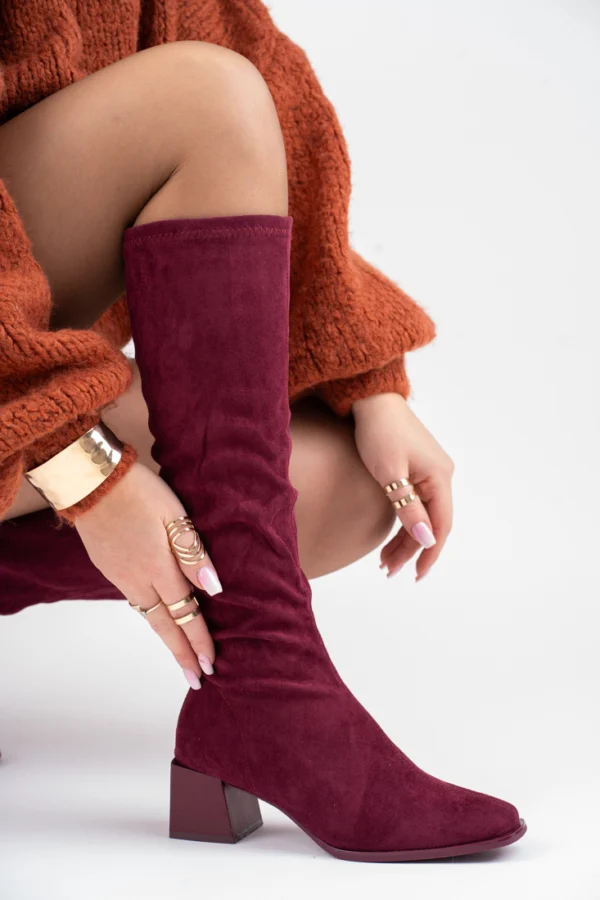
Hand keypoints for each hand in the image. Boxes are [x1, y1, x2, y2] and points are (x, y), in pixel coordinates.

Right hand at [74, 460, 221, 688]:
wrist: (91, 482)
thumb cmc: (140, 492)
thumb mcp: (175, 515)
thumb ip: (193, 552)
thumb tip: (213, 588)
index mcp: (159, 568)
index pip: (186, 613)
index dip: (199, 640)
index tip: (210, 664)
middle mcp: (138, 579)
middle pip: (165, 625)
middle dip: (182, 654)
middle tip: (196, 679)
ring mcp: (121, 576)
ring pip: (148, 616)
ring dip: (166, 638)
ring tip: (180, 654)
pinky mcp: (110, 568)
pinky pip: (135, 600)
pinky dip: (151, 616)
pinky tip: (158, 618)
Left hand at [352, 393, 454, 581]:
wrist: (371, 400)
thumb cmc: (378, 433)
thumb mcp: (390, 473)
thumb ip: (408, 508)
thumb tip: (426, 539)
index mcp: (439, 477)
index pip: (441, 525)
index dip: (430, 553)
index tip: (416, 575)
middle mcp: (441, 475)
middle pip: (431, 523)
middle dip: (411, 550)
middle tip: (388, 571)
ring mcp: (431, 472)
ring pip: (423, 515)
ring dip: (405, 538)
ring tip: (383, 561)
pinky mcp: (418, 468)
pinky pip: (417, 502)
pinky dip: (404, 521)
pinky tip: (389, 536)